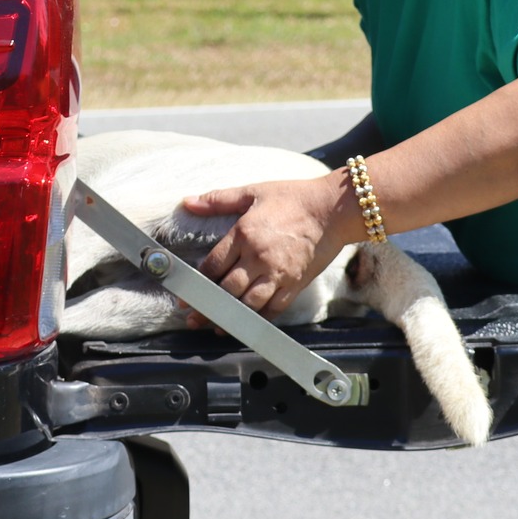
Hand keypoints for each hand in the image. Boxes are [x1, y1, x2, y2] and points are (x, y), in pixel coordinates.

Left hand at [183, 174, 354, 319]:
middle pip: (226, 290)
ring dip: (229, 319)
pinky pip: (273, 309)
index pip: (212, 266)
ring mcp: (278, 273)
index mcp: (244, 233)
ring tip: (214, 327)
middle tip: (193, 318)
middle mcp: (258, 257)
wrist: (332, 209)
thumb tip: (188, 203)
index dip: (196, 284)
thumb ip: (218, 200)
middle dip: (206, 307)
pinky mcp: (295, 285)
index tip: (185, 295)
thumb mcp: (253, 192)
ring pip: (248, 305)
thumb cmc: (293, 198)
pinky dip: (258, 320)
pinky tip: (246, 325)